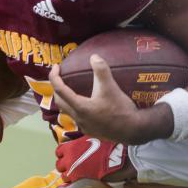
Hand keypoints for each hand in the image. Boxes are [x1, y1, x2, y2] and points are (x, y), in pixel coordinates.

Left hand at [49, 55, 165, 143]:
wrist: (133, 130)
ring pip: (67, 112)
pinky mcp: (91, 131)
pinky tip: (86, 105)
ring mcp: (84, 126)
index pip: (60, 90)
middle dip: (57, 89)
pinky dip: (76, 109)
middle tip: (62, 78)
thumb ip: (101, 70)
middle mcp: (78, 118)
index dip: (54, 76)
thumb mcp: (111, 87)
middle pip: (59, 102)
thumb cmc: (120, 109)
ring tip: (71, 90)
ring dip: (66, 100)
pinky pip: (77, 118)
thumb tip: (94, 56)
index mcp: (80, 106)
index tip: (57, 67)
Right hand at [54, 135, 130, 187]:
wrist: (121, 157)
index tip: (75, 178)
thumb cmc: (110, 174)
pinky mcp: (79, 139)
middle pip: (59, 165)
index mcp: (74, 174)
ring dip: (63, 155)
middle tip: (73, 167)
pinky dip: (68, 145)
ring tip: (71, 156)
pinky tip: (76, 147)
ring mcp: (73, 149)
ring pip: (59, 152)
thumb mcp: (93, 185)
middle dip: (65, 167)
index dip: (70, 178)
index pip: (64, 178)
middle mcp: (70, 161)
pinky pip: (67, 142)